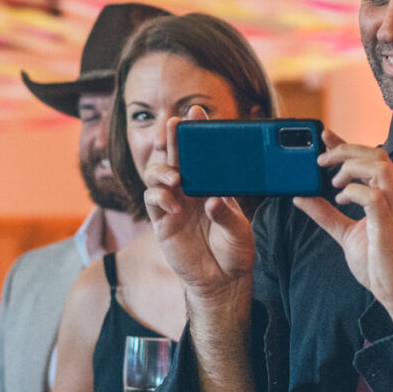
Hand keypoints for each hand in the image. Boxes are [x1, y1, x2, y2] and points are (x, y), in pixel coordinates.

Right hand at [143, 105, 255, 299]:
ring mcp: (174, 204)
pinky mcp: (162, 222)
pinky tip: (175, 206)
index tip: (197, 110)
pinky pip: (153, 201)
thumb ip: (227, 214)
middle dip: (174, 138)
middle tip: (175, 124)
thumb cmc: (235, 251)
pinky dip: (160, 198)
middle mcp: (191, 190)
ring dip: (162, 170)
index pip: (203, 153)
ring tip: (176, 177)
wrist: (223, 281)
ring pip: (157, 174)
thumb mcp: (240, 231)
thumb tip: (212, 200)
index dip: (198, 131)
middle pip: (176, 156)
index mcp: (212, 184)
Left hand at [294, 130, 392, 329]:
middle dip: (345, 151)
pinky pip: (373, 195)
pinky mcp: (390, 223)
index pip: (372, 159)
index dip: (347, 144)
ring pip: (378, 166)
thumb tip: (301, 197)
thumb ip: (326, 214)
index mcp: (392, 195)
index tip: (324, 136)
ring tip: (334, 182)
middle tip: (321, 162)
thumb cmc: (380, 264)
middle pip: (376, 155)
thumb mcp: (346, 233)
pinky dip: (352, 192)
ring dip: (350, 167)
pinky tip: (341, 200)